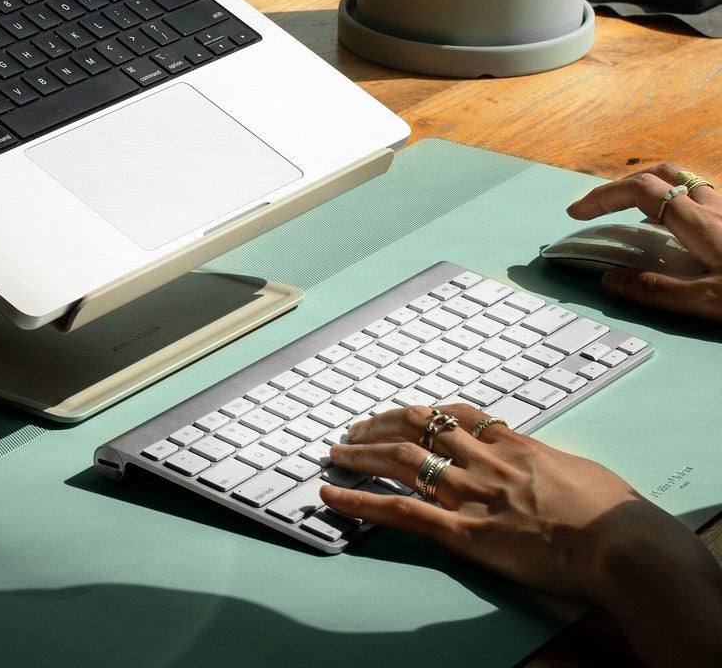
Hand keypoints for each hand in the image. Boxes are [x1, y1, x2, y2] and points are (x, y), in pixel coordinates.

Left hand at [321, 404, 721, 666]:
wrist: (620, 540)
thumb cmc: (610, 509)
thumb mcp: (577, 469)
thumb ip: (546, 461)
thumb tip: (537, 460)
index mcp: (512, 444)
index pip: (455, 415)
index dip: (422, 412)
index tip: (403, 414)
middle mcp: (483, 460)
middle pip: (419, 428)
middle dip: (382, 424)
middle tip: (355, 427)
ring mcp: (469, 493)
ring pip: (402, 460)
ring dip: (362, 453)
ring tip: (336, 453)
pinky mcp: (463, 532)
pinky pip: (401, 512)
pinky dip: (361, 501)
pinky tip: (333, 496)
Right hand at [566, 161, 721, 320]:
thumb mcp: (706, 301)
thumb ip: (656, 291)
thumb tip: (612, 281)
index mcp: (699, 222)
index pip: (640, 190)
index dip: (603, 197)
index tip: (578, 212)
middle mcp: (715, 208)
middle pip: (660, 175)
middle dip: (622, 185)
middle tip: (599, 206)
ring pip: (683, 184)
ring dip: (652, 193)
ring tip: (634, 217)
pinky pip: (702, 201)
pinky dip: (677, 207)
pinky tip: (674, 233)